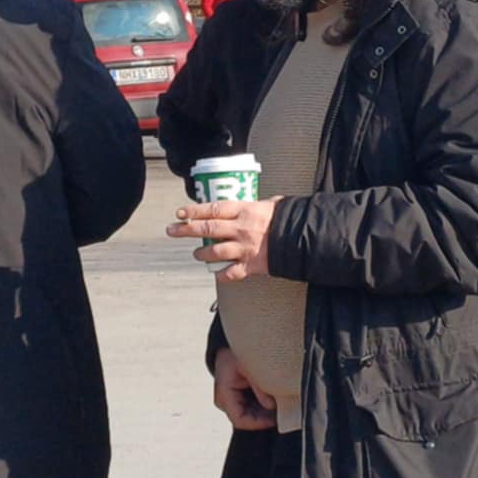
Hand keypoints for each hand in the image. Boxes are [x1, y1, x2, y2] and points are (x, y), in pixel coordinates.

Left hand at [166, 197, 280, 281]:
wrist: (305, 239)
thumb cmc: (289, 219)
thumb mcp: (273, 204)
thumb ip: (259, 205)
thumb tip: (256, 203)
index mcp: (245, 211)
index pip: (213, 209)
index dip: (194, 210)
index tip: (180, 212)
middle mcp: (240, 229)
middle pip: (207, 229)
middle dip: (186, 230)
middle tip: (172, 230)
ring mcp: (244, 248)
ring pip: (214, 252)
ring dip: (201, 254)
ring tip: (196, 255)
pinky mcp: (251, 266)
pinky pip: (231, 273)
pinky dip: (221, 275)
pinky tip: (216, 274)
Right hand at [212, 347, 275, 430]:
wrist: (229, 346)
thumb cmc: (237, 354)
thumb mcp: (249, 367)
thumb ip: (259, 388)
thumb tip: (271, 407)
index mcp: (224, 394)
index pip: (240, 420)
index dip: (258, 423)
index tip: (275, 419)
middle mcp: (225, 402)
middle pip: (247, 419)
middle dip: (264, 417)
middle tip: (282, 410)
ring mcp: (231, 402)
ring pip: (250, 416)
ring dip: (265, 412)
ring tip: (279, 403)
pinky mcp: (237, 400)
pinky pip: (251, 409)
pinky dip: (263, 406)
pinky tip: (273, 398)